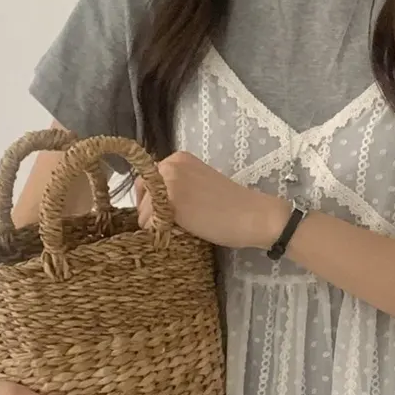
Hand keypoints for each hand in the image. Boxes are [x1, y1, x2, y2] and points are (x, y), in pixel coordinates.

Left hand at [137, 152, 287, 249]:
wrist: (253, 215)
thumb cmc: (234, 207)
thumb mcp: (201, 188)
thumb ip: (180, 189)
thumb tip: (156, 208)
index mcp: (178, 159)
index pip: (149, 180)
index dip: (154, 200)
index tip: (167, 216)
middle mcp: (169, 165)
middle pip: (142, 193)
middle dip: (149, 212)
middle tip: (168, 226)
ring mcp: (168, 182)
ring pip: (143, 211)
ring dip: (156, 225)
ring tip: (179, 232)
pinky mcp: (170, 201)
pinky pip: (149, 223)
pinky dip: (158, 233)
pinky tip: (179, 235)